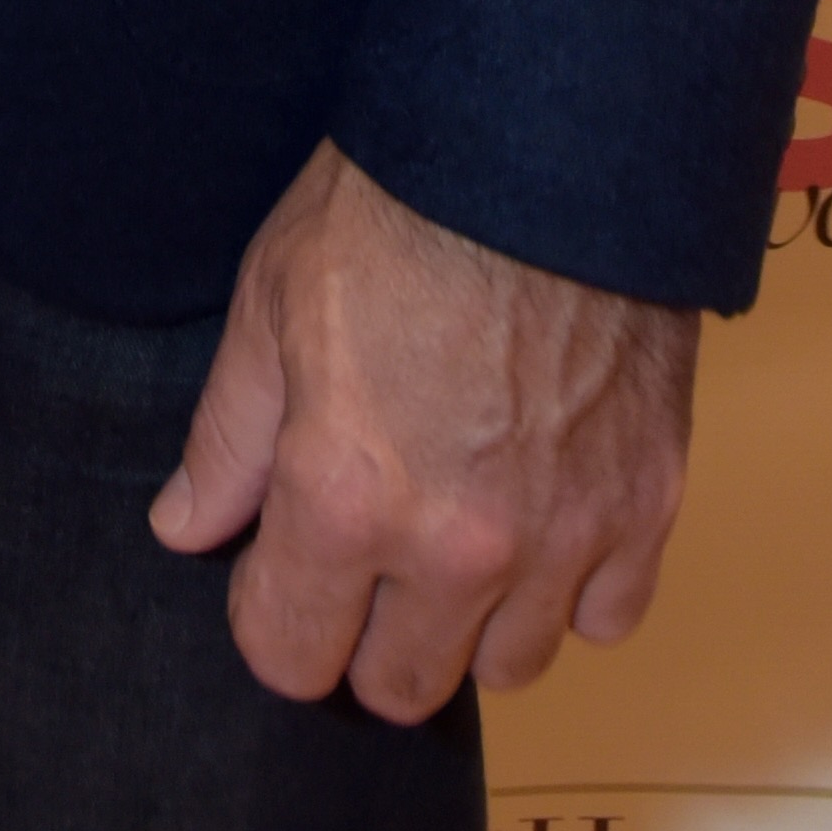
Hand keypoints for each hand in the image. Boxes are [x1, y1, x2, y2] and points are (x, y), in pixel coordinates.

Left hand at [147, 140, 694, 719]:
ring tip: (456, 535)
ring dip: (473, 621)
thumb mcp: (271, 301)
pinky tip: (541, 514)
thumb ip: (227, 439)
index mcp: (342, 496)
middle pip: (401, 687)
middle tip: (367, 562)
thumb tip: (185, 529)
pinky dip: (573, 588)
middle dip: (369, 637)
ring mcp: (561, 535)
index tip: (280, 576)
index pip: (291, 656)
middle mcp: (454, 545)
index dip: (273, 620)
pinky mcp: (646, 506)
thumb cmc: (394, 205)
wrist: (545, 142)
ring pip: (508, 668)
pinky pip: (605, 618)